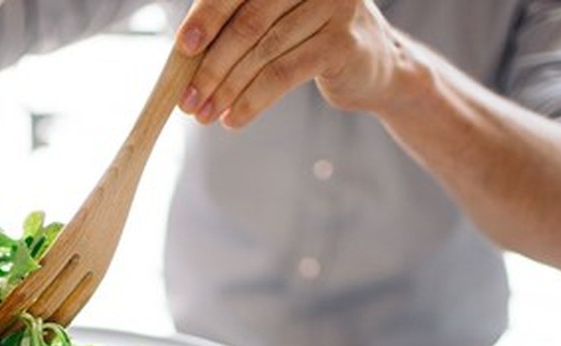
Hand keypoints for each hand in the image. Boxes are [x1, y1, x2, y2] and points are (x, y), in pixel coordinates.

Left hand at [175, 0, 407, 127]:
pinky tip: (234, 119)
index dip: (207, 16)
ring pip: (263, 52)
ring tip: (205, 115)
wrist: (377, 67)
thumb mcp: (277, 20)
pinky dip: (253, 100)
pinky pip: (283, 74)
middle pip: (248, 22)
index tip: (182, 47)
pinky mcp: (342, 42)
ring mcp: (333, 5)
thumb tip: (185, 51)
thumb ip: (239, 22)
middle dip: (211, 65)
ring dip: (227, 89)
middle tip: (188, 99)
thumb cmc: (312, 40)